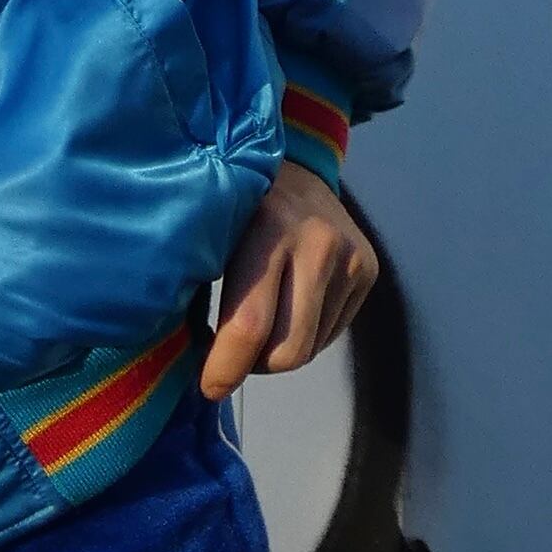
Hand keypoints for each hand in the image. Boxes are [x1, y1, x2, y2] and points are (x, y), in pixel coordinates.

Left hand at [202, 162, 377, 400]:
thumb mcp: (211, 233)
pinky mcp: (368, 269)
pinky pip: (329, 335)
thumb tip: (183, 356)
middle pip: (288, 349)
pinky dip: (302, 334)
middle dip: (253, 366)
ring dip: (277, 351)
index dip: (226, 366)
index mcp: (268, 228)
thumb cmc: (235, 206)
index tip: (208, 387)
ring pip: (310, 348)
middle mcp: (318, 243)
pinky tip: (287, 304)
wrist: (294, 165)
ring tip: (258, 320)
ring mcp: (350, 257)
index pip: (251, 323)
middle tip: (230, 354)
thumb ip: (201, 286)